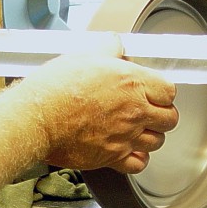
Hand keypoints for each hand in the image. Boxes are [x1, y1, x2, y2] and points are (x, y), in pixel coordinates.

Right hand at [19, 34, 177, 172]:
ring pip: (158, 142)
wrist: (37, 118)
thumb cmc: (56, 88)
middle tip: (149, 110)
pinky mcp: (111, 158)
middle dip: (162, 113)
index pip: (169, 90)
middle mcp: (134, 111)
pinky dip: (138, 158)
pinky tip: (129, 149)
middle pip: (169, 118)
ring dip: (151, 135)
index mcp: (132, 83)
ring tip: (139, 129)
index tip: (153, 91)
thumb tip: (114, 44)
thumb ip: (107, 48)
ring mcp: (125, 137)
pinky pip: (139, 164)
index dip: (162, 91)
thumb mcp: (84, 55)